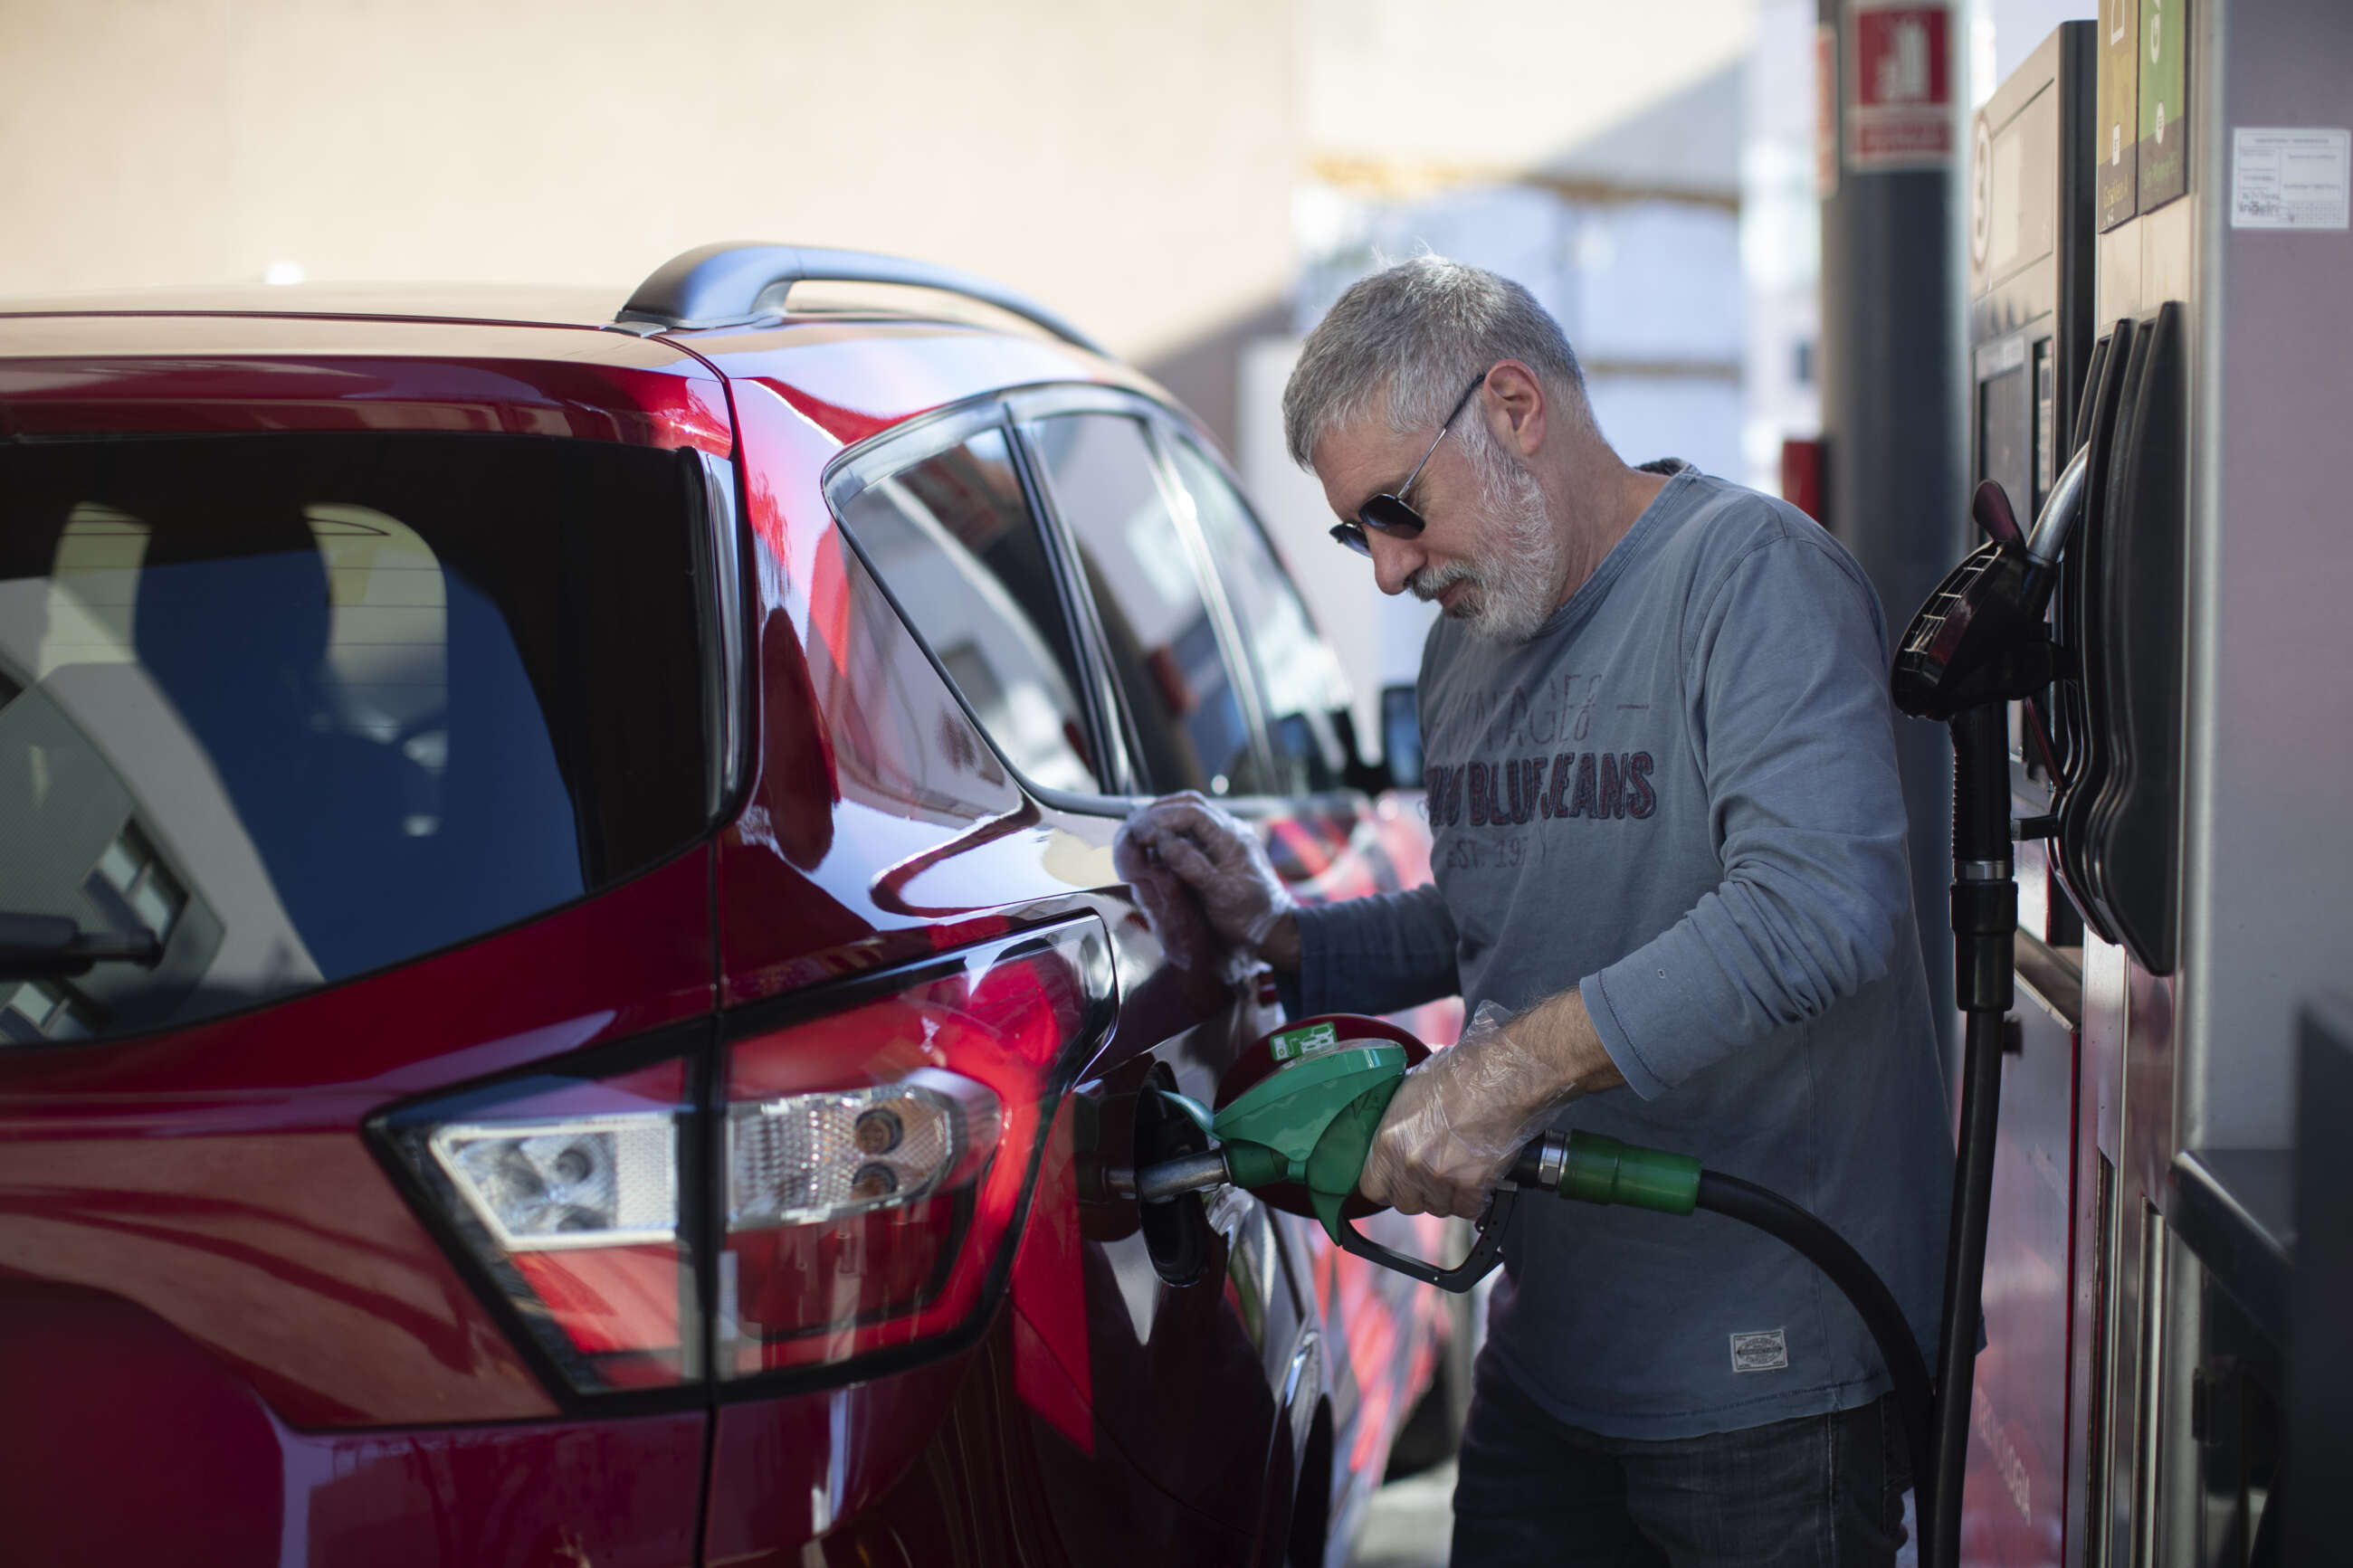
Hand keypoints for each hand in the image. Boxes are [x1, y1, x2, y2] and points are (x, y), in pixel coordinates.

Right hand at [1114, 792, 1297, 961]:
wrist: (1274, 930)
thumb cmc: (1249, 916)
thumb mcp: (1219, 894)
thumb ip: (1192, 865)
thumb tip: (1163, 841)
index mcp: (1232, 839)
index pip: (1192, 812)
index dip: (1162, 818)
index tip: (1140, 832)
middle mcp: (1232, 831)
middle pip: (1191, 804)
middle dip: (1159, 810)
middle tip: (1134, 825)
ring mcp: (1229, 838)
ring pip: (1193, 813)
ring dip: (1166, 817)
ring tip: (1142, 832)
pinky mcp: (1225, 848)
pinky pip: (1197, 829)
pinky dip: (1174, 830)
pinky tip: (1159, 844)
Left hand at [1358, 1001, 1588, 1219]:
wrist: (1501, 1076)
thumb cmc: (1461, 1074)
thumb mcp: (1411, 1090)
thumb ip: (1398, 1123)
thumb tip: (1397, 1134)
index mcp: (1387, 1140)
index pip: (1371, 1189)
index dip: (1387, 1186)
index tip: (1397, 1181)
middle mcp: (1409, 1164)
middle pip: (1405, 1203)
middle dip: (1419, 1192)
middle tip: (1433, 1173)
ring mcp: (1440, 1177)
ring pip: (1437, 1208)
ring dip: (1447, 1195)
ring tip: (1459, 1169)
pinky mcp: (1472, 1186)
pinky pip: (1467, 1209)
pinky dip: (1474, 1199)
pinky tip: (1478, 1178)